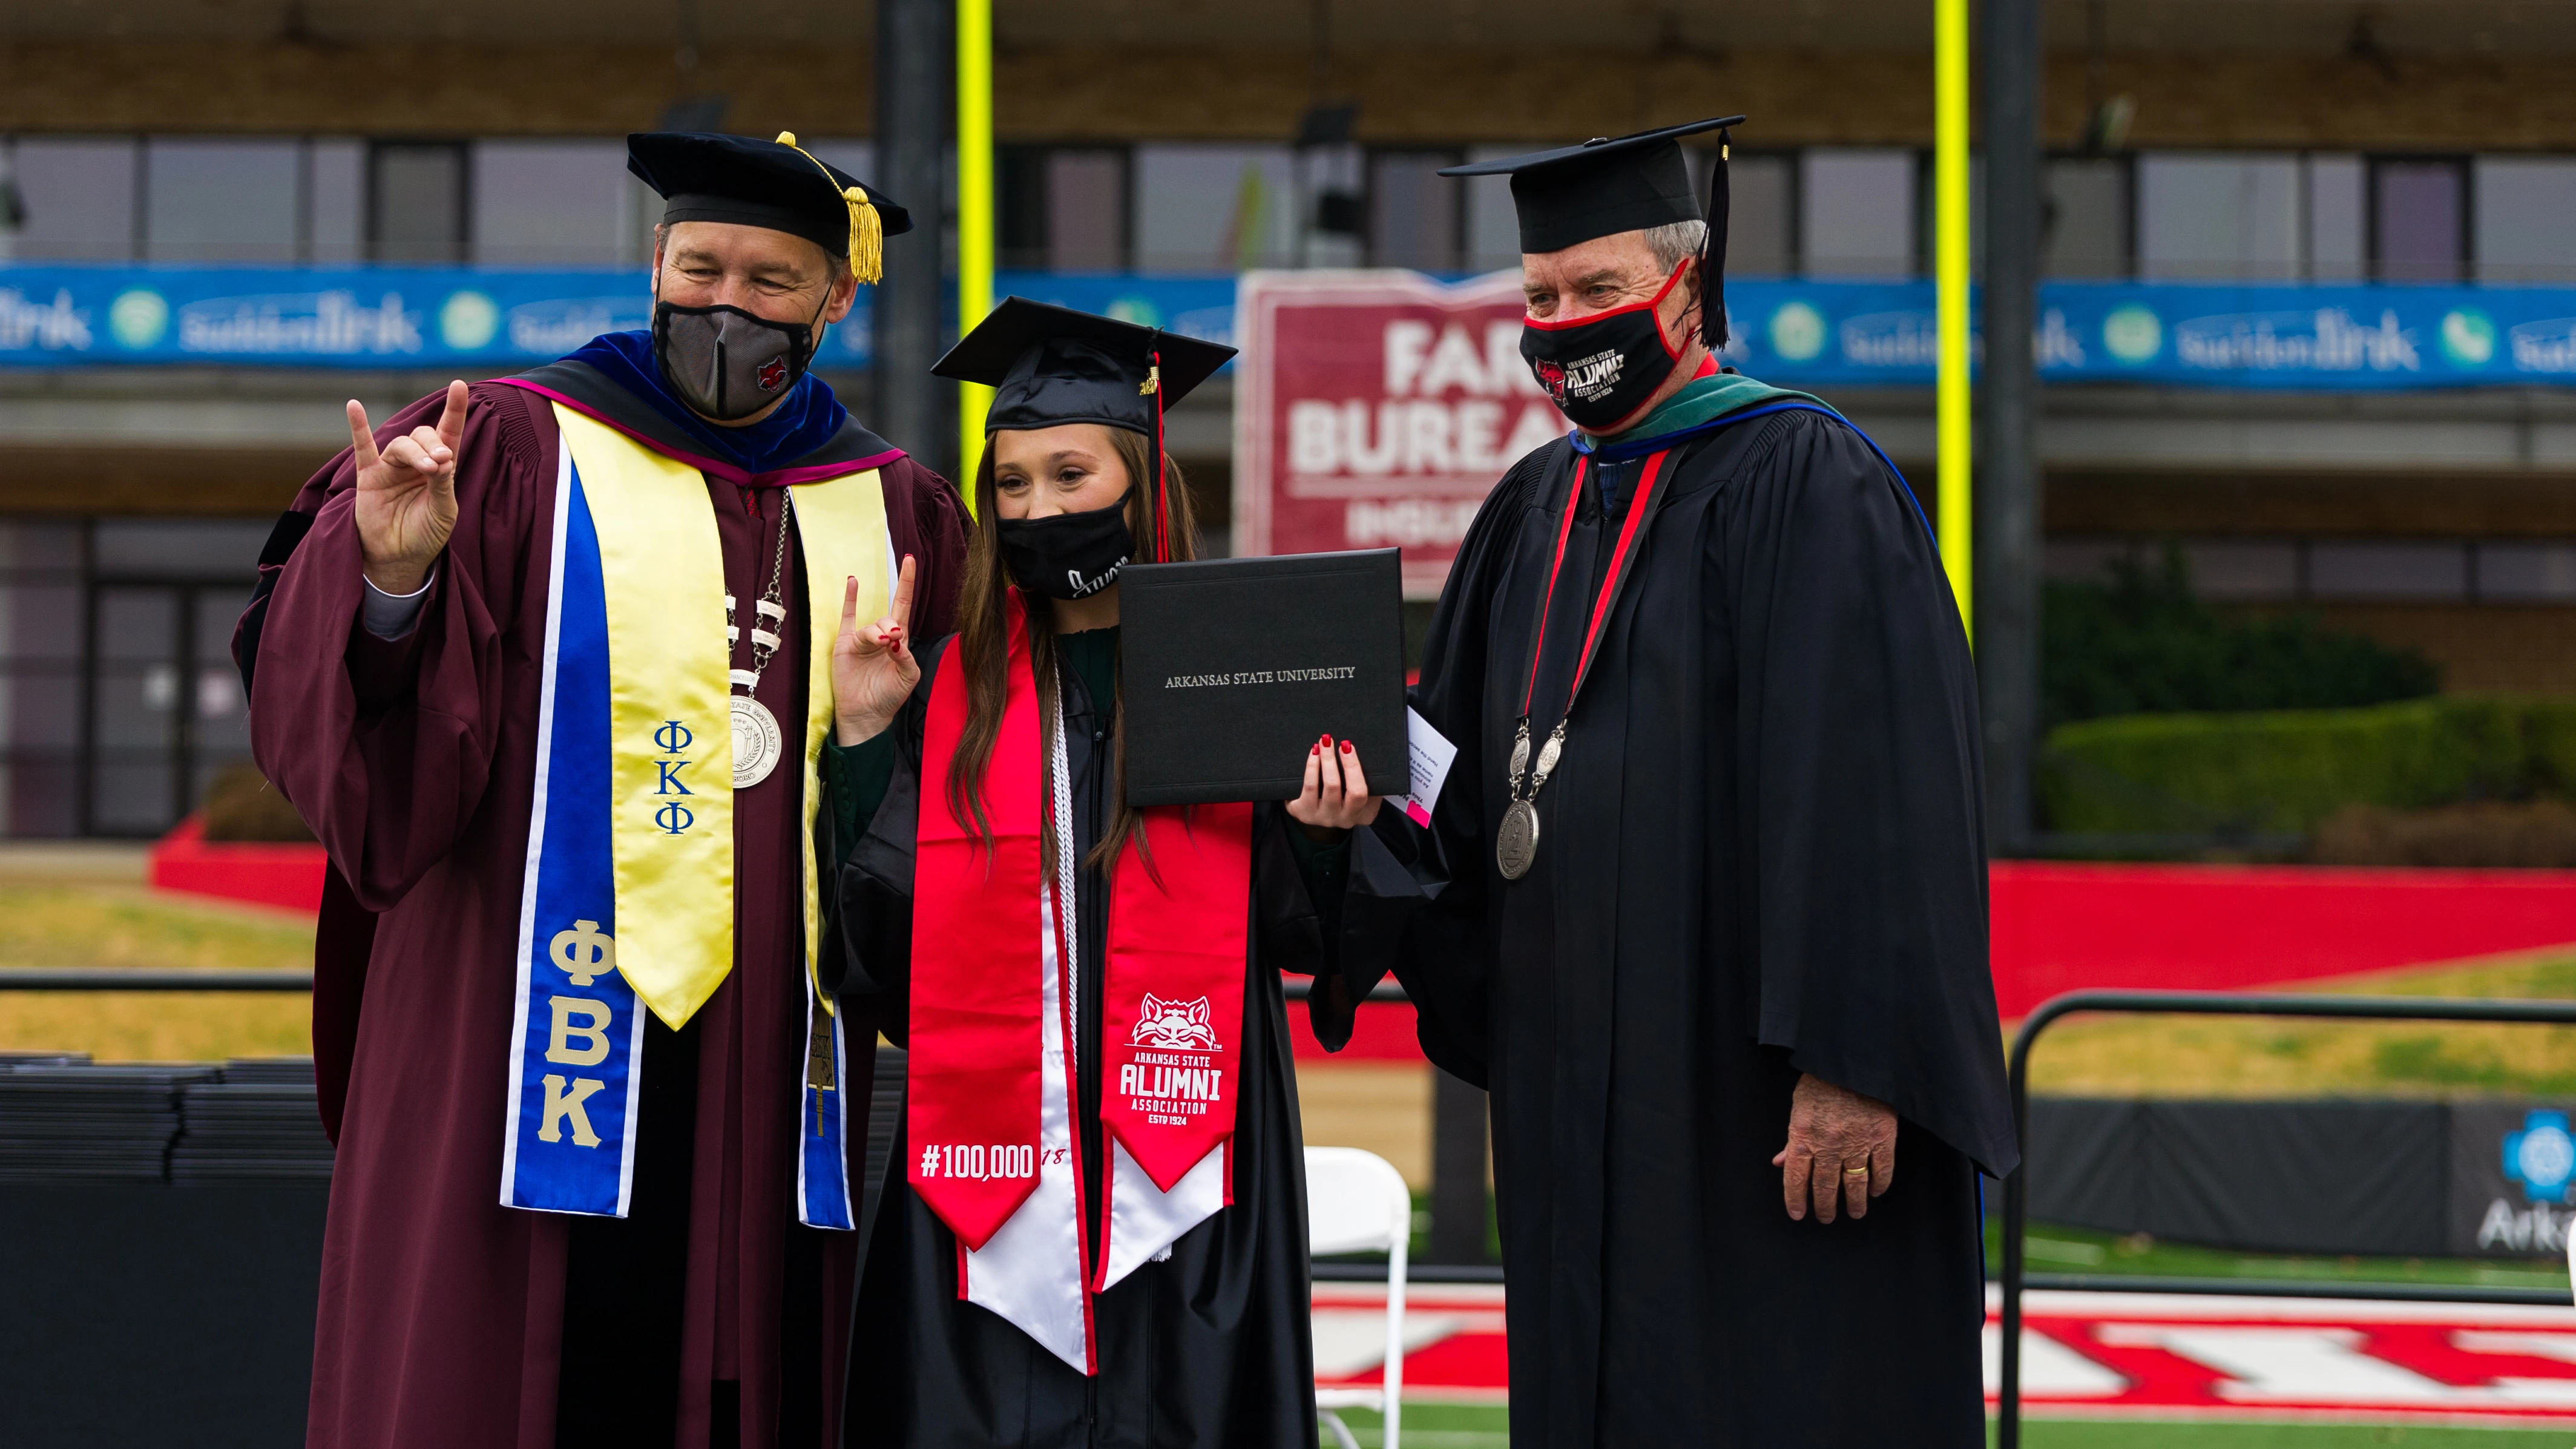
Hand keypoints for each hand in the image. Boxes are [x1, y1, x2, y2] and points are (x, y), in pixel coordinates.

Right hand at [350, 380, 465, 595]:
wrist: (399, 558)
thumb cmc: (426, 534)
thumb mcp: (443, 511)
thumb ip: (444, 484)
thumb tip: (444, 456)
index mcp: (440, 467)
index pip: (449, 433)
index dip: (454, 410)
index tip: (459, 385)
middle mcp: (416, 462)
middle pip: (423, 435)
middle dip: (433, 445)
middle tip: (441, 463)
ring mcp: (391, 467)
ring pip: (401, 444)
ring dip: (414, 452)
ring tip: (428, 468)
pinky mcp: (369, 477)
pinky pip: (362, 448)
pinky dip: (359, 427)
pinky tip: (353, 406)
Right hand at [833, 554, 917, 744]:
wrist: (866, 714)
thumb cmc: (889, 696)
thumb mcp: (908, 677)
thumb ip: (906, 656)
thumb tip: (896, 638)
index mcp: (899, 641)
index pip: (904, 606)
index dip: (907, 584)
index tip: (911, 560)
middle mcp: (881, 636)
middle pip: (889, 617)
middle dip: (891, 626)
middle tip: (891, 641)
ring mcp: (862, 639)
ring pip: (871, 626)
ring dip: (876, 634)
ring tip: (880, 645)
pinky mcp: (845, 644)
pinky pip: (847, 617)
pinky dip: (850, 599)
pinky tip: (853, 582)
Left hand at [1285, 734, 1381, 841]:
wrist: (1327, 810)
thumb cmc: (1351, 793)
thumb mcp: (1368, 790)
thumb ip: (1367, 776)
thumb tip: (1357, 749)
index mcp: (1363, 814)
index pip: (1359, 792)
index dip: (1352, 767)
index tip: (1347, 746)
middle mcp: (1341, 819)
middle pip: (1334, 787)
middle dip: (1329, 760)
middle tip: (1328, 741)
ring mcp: (1321, 817)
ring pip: (1315, 786)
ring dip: (1318, 761)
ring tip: (1319, 745)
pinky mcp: (1304, 813)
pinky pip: (1306, 788)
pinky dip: (1309, 768)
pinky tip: (1312, 756)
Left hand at [1770, 1072, 1896, 1223]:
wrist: (1853, 1059)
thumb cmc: (1821, 1079)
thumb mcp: (1798, 1106)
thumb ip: (1791, 1138)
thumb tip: (1780, 1162)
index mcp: (1803, 1136)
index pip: (1795, 1177)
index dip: (1795, 1199)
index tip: (1798, 1214)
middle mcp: (1829, 1145)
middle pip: (1824, 1186)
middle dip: (1824, 1207)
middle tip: (1825, 1218)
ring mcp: (1857, 1143)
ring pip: (1854, 1184)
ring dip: (1853, 1203)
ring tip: (1853, 1214)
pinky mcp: (1882, 1137)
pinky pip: (1882, 1169)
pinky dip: (1879, 1184)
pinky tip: (1874, 1192)